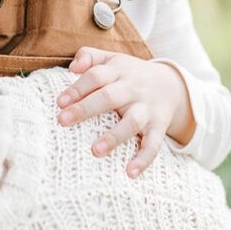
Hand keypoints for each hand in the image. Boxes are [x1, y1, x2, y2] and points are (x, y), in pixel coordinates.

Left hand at [57, 48, 193, 178]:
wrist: (171, 84)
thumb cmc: (129, 74)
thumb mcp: (112, 59)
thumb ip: (90, 56)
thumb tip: (72, 67)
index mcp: (118, 71)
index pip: (96, 76)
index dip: (77, 88)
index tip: (59, 102)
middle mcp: (132, 89)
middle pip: (109, 97)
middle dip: (86, 109)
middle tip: (63, 121)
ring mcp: (146, 109)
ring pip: (132, 122)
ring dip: (114, 136)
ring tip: (95, 151)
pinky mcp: (158, 126)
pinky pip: (154, 144)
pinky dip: (144, 159)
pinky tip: (130, 173)